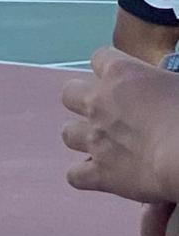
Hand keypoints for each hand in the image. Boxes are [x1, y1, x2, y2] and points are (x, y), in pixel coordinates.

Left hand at [62, 47, 178, 202]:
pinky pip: (75, 176)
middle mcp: (99, 102)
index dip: (109, 69)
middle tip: (106, 113)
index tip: (124, 81)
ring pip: (67, 133)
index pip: (100, 58)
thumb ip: (160, 81)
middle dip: (82, 101)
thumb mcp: (177, 81)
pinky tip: (100, 177)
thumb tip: (162, 87)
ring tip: (102, 145)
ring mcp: (95, 138)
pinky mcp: (100, 174)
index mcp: (121, 72)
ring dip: (82, 138)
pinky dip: (85, 177)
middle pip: (70, 93)